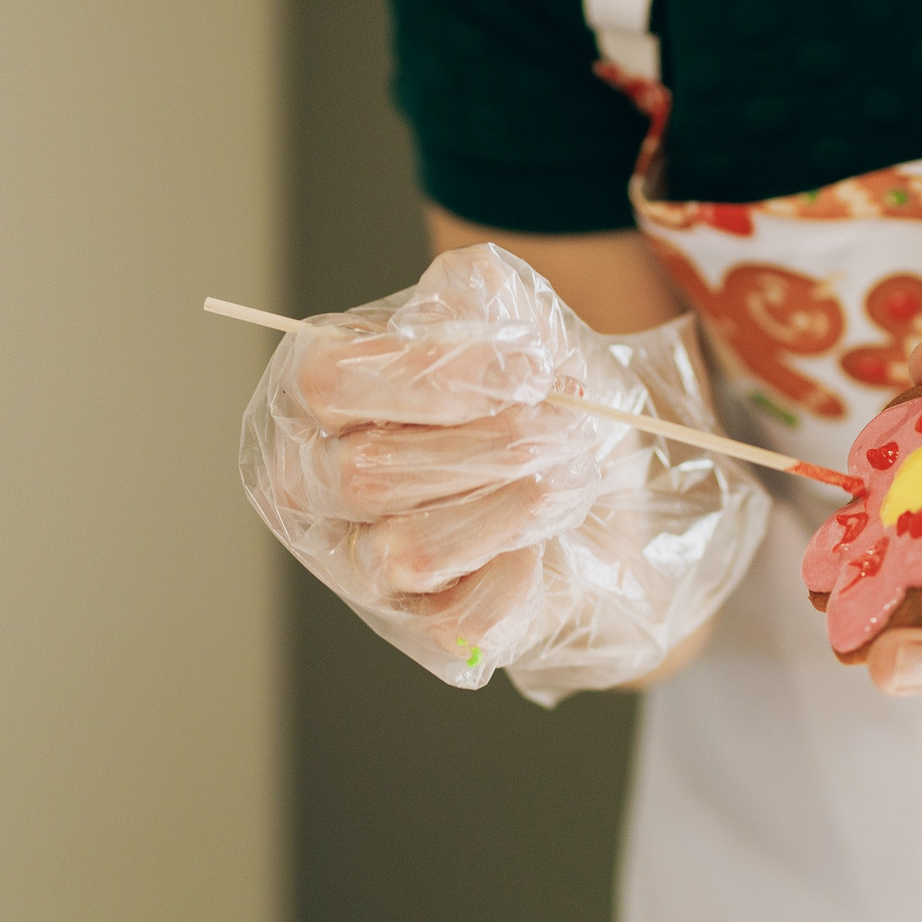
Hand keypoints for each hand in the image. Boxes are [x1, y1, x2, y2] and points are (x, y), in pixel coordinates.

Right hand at [260, 245, 608, 674]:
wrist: (610, 496)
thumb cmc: (544, 402)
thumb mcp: (525, 328)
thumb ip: (489, 294)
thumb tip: (467, 289)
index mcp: (316, 392)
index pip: (331, 381)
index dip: (436, 375)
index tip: (533, 369)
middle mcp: (311, 485)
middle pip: (367, 471)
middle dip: (494, 447)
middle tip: (572, 428)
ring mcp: (357, 566)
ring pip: (412, 550)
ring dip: (514, 508)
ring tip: (571, 477)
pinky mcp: (419, 632)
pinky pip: (465, 616)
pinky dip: (521, 575)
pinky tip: (542, 546)